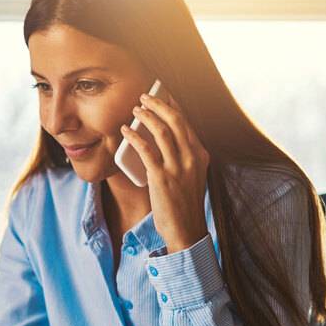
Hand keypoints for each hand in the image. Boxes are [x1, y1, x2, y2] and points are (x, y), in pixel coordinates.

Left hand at [120, 92, 210, 252]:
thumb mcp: (192, 177)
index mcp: (201, 156)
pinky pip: (146, 150)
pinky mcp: (162, 177)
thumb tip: (162, 139)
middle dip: (159, 104)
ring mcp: (178, 167)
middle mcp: (192, 158)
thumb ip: (183, 158)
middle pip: (176, 120)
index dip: (173, 106)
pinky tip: (125, 131)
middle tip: (145, 96)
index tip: (162, 94)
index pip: (187, 123)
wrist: (186, 230)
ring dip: (146, 116)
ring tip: (135, 109)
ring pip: (162, 131)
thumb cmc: (185, 205)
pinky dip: (134, 137)